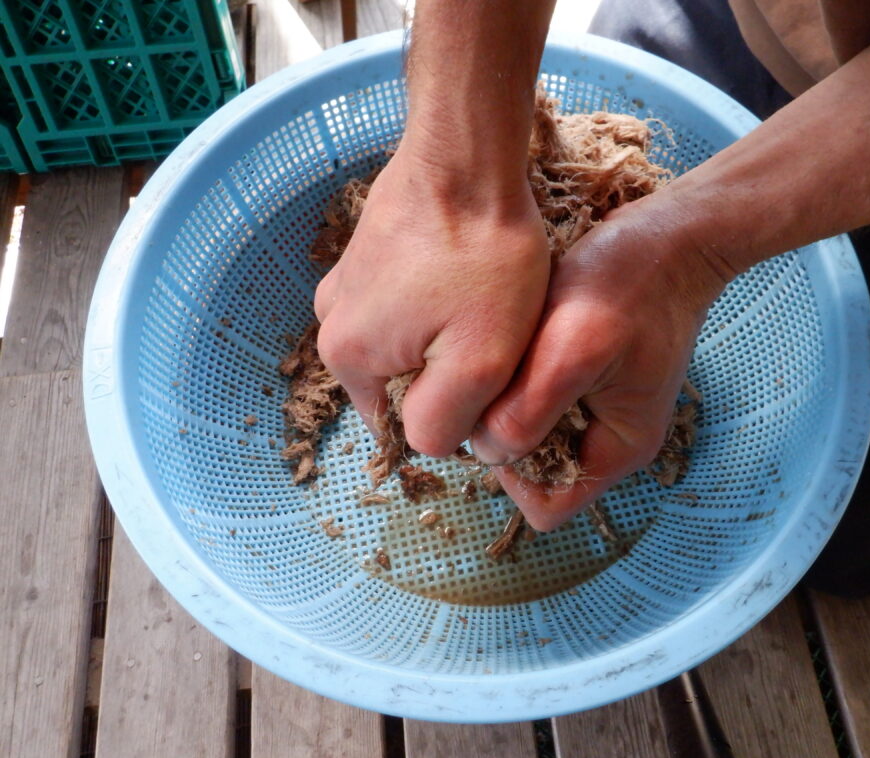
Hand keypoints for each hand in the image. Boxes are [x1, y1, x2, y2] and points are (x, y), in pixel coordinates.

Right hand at [314, 142, 549, 456]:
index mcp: (347, 359)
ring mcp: (346, 285)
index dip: (456, 412)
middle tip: (491, 332)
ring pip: (408, 345)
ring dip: (446, 335)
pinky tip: (468, 275)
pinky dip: (438, 301)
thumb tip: (428, 441)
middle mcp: (330, 325)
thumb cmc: (483, 259)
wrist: (469, 157)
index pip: (405, 426)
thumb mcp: (479, 362)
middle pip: (404, 385)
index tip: (488, 371)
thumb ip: (445, 422)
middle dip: (449, 371)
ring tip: (483, 299)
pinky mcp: (367, 255)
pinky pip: (405, 306)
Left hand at [471, 194, 730, 529]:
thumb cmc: (629, 284)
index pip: (545, 506)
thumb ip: (529, 409)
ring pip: (529, 433)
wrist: (669, 234)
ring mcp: (598, 410)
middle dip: (506, 429)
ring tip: (517, 350)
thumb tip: (487, 449)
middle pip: (532, 471)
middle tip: (505, 371)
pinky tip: (524, 339)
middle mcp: (607, 440)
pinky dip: (521, 377)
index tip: (503, 411)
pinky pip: (537, 399)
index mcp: (617, 452)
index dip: (511, 472)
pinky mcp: (586, 380)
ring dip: (511, 399)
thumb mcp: (574, 347)